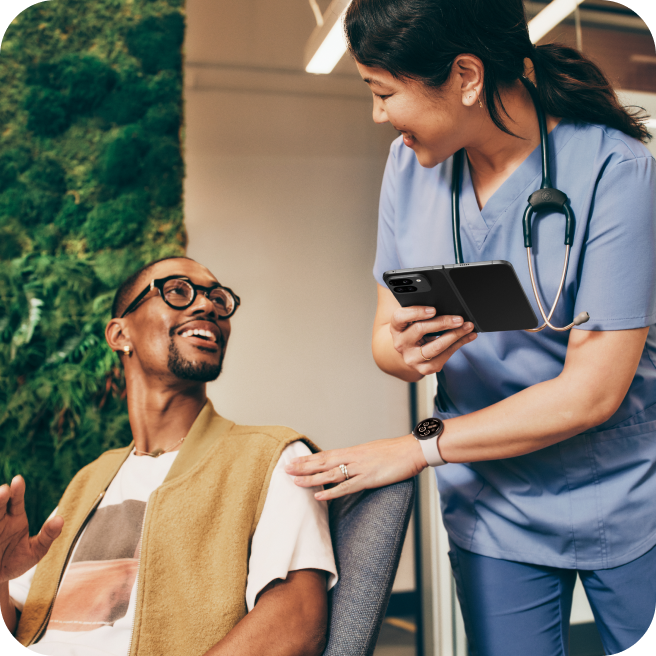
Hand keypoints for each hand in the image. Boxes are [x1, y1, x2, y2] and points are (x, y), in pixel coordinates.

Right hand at [0, 476, 63, 583]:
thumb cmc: (17, 561)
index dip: (17, 490)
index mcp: (15, 518)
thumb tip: (61, 519)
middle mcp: (0, 520)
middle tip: (4, 490)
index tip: (18, 480)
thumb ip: (48, 535)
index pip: (16, 500)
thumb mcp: (36, 551)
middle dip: (0, 497)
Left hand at [285, 434, 427, 500]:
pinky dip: (331, 492)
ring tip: (295, 481)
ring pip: (330, 474)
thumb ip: (358, 458)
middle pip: (322, 462)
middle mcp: (352, 458)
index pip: (324, 455)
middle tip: (285, 470)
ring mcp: (360, 468)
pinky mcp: (369, 479)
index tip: (293, 462)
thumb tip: (347, 463)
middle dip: (303, 467)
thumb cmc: (395, 451)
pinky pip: (346, 487)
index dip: (307, 459)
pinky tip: (319, 496)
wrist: (412, 450)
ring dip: (311, 478)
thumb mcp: (371, 452)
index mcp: (352, 451)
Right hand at [391, 306, 475, 374]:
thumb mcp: (412, 320)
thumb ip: (422, 312)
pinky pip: (444, 357)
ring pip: (435, 347)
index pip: (400, 317)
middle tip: (458, 319)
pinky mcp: (424, 368)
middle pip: (420, 330)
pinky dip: (458, 345)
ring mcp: (412, 358)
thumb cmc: (413, 331)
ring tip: (467, 327)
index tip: (433, 309)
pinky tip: (466, 337)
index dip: (416, 312)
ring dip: (455, 336)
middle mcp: (401, 344)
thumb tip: (448, 306)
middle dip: (442, 323)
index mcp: (396, 327)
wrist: (409, 353)